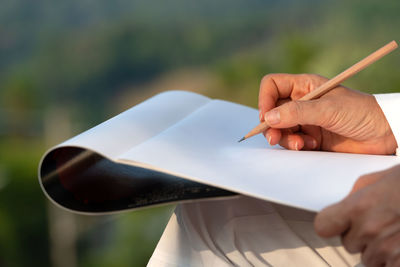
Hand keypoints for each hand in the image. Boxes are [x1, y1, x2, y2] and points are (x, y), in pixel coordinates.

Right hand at [258, 73, 396, 154]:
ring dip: (285, 138)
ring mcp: (304, 121)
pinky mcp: (309, 138)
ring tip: (301, 144)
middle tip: (274, 138)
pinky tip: (311, 145)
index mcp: (304, 86)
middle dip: (271, 125)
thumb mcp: (328, 109)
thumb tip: (268, 118)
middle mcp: (301, 102)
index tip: (266, 116)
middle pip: (271, 110)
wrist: (384, 135)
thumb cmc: (362, 113)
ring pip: (278, 129)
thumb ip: (297, 112)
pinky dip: (295, 146)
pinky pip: (290, 142)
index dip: (265, 99)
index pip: (272, 86)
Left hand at [314, 165, 399, 266]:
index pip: (323, 226)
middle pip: (348, 244)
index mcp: (359, 206)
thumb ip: (355, 196)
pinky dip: (393, 261)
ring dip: (378, 251)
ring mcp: (388, 249)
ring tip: (396, 233)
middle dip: (360, 236)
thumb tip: (345, 208)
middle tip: (379, 223)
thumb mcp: (377, 179)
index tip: (337, 223)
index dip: (331, 224)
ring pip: (368, 260)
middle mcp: (370, 229)